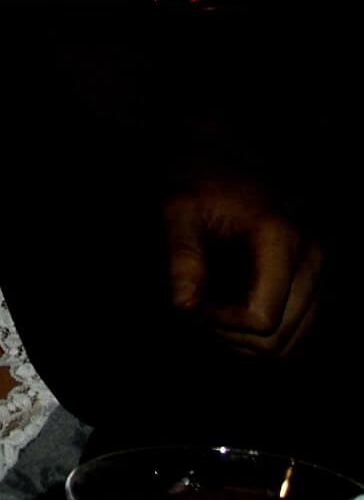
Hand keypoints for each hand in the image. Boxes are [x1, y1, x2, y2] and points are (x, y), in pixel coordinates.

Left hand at [165, 179, 323, 356]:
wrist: (227, 158)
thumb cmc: (200, 183)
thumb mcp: (178, 208)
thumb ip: (182, 253)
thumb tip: (183, 305)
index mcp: (281, 239)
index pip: (262, 318)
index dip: (220, 322)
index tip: (191, 302)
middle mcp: (312, 258)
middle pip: (277, 337)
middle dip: (230, 334)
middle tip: (196, 307)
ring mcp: (321, 270)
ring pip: (289, 341)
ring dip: (245, 338)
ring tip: (210, 308)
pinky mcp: (318, 279)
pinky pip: (296, 330)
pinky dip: (260, 333)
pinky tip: (228, 310)